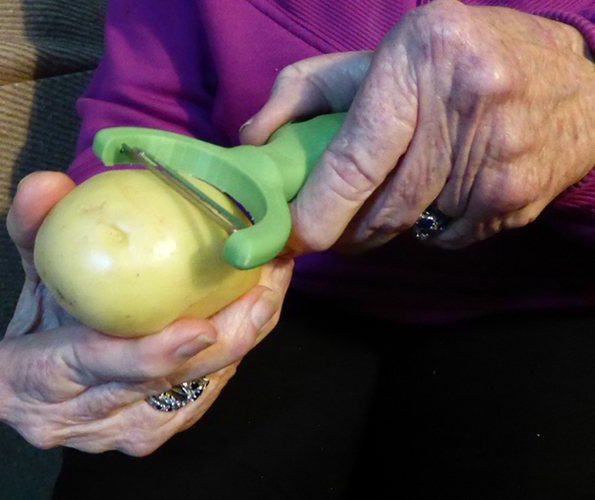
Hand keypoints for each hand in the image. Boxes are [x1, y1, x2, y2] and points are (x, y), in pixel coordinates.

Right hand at [0, 171, 292, 455]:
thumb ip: (32, 228)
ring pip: (195, 393)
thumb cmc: (32, 328)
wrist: (34, 386)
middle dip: (226, 339)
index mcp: (31, 381)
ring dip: (242, 341)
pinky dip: (234, 353)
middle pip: (163, 387)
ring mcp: (123, 433)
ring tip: (273, 286)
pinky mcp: (157, 430)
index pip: (95, 366)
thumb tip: (45, 184)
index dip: (148, 354)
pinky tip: (258, 312)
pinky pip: (203, 394)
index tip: (199, 328)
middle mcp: (82, 422)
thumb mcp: (29, 274)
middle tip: (265, 283)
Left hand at [241, 0, 594, 251]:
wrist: (578, 83)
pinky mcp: (517, 200)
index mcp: (424, 56)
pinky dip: (429, 224)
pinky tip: (441, 188)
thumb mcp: (387, 51)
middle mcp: (468, 105)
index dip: (319, 209)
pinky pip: (443, 236)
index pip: (356, 157)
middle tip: (326, 227)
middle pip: (381, 205)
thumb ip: (309, 90)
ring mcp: (499, 159)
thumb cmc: (462, 59)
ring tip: (391, 189)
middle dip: (345, 228)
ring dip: (384, 223)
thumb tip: (254, 139)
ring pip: (408, 224)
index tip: (293, 237)